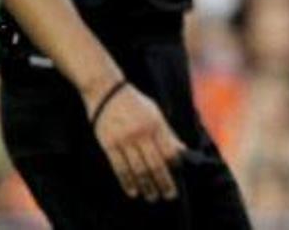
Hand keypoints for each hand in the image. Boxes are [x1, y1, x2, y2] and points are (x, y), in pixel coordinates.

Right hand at [89, 82, 185, 201]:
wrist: (106, 90)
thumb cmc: (134, 103)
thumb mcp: (155, 113)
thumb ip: (167, 133)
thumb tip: (182, 151)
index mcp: (155, 124)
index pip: (168, 151)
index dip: (174, 166)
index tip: (178, 178)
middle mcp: (141, 133)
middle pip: (155, 164)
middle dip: (163, 182)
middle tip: (169, 196)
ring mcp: (124, 139)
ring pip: (138, 169)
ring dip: (146, 186)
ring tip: (152, 197)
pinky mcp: (109, 144)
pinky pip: (119, 167)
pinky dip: (127, 182)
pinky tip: (133, 191)